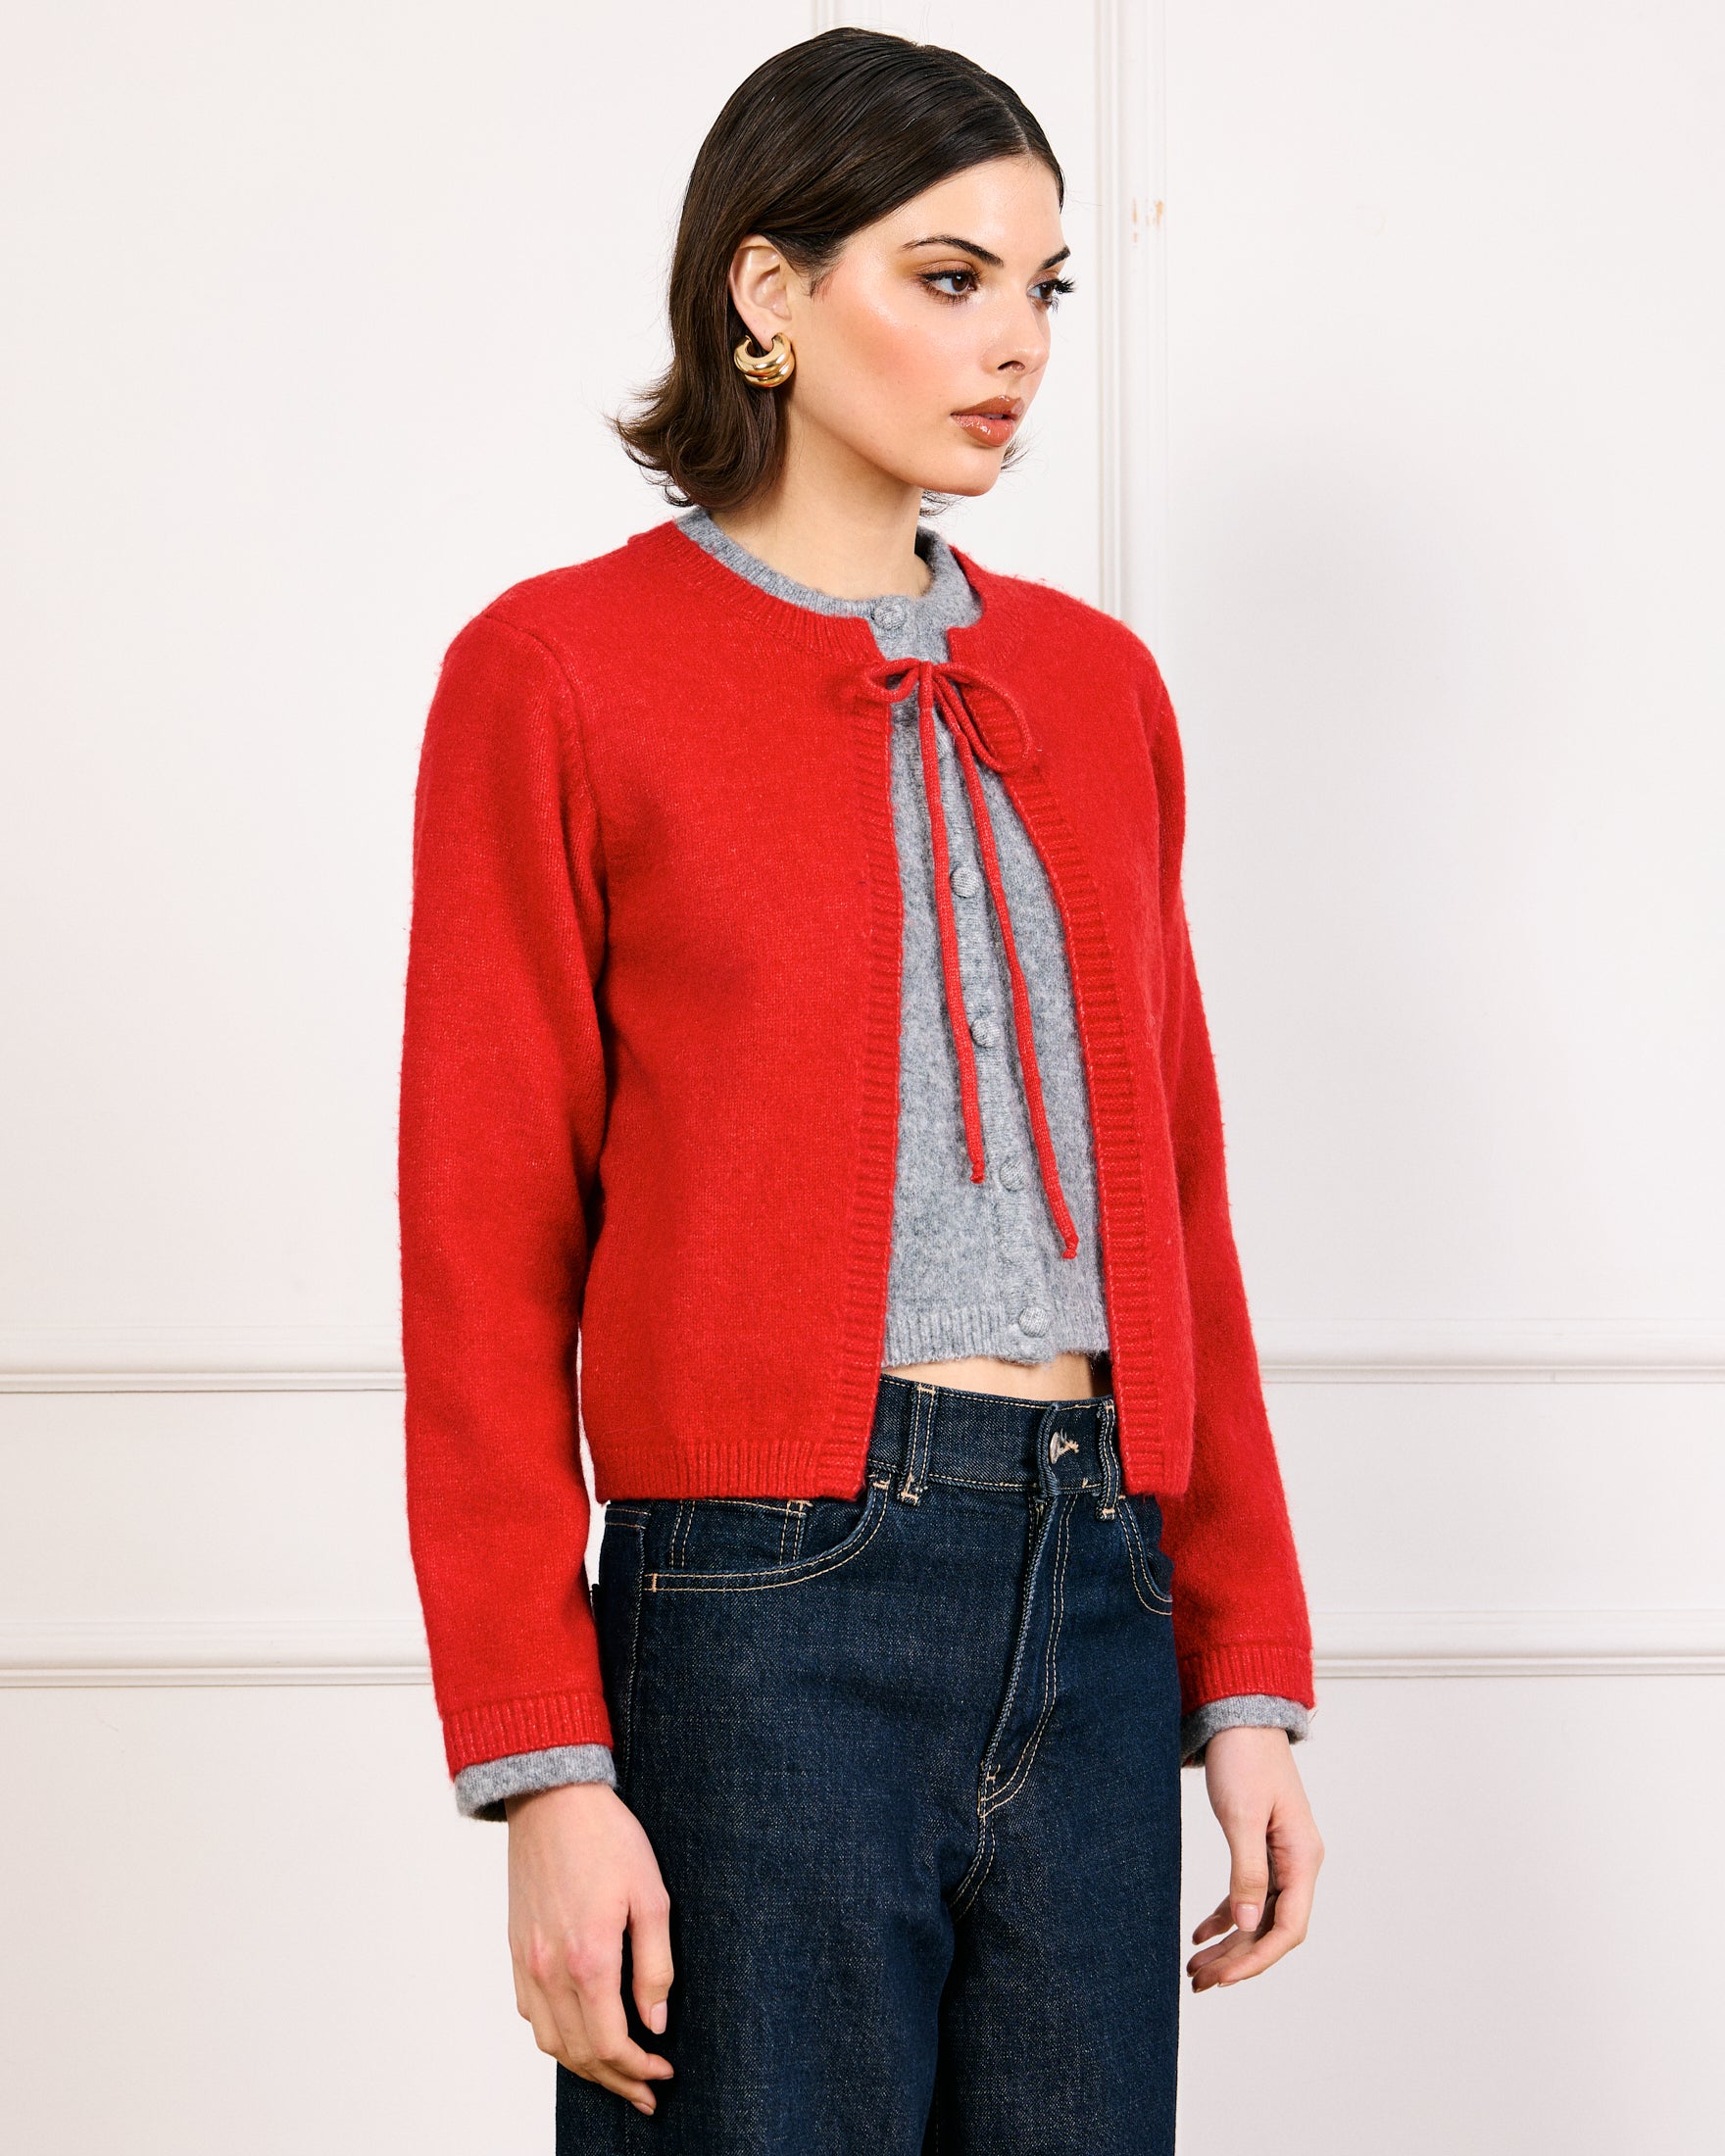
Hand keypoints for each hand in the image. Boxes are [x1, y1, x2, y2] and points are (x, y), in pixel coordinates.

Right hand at [505, 1781, 675, 2114]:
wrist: (553, 1798)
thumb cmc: (607, 1838)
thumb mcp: (652, 1896)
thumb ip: (655, 1966)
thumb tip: (655, 2023)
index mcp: (589, 1959)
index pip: (610, 2045)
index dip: (638, 2070)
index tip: (664, 2072)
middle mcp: (550, 1970)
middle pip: (580, 2055)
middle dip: (615, 2081)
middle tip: (646, 2090)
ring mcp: (527, 1962)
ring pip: (550, 2042)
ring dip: (584, 2067)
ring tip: (617, 2071)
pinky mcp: (515, 1949)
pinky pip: (531, 2014)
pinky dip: (556, 2037)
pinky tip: (581, 2032)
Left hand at [1187, 1725, 1323, 1991]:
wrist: (1240, 1714)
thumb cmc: (1244, 1757)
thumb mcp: (1240, 1815)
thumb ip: (1247, 1872)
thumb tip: (1246, 1925)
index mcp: (1302, 1857)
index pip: (1287, 1927)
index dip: (1256, 1958)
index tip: (1223, 1978)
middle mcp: (1297, 1862)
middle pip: (1271, 1928)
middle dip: (1238, 1959)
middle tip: (1199, 1981)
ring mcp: (1280, 1856)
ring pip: (1257, 1914)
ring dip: (1229, 1943)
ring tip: (1196, 1967)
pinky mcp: (1260, 1845)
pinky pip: (1246, 1893)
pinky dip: (1224, 1915)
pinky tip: (1200, 1933)